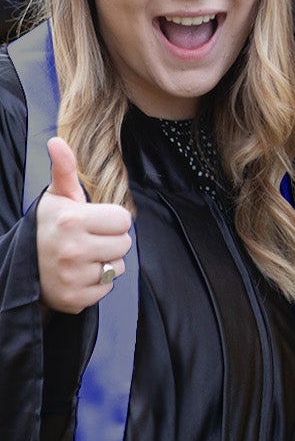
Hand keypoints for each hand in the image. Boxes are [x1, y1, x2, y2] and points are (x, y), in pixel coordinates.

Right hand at [36, 138, 131, 314]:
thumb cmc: (48, 227)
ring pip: (117, 267)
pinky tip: (77, 275)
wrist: (22, 267)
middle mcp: (72, 249)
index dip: (110, 220)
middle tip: (86, 240)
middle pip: (125, 243)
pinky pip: (107, 289)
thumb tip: (57, 141)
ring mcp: (72, 276)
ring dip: (104, 263)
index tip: (90, 222)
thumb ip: (65, 169)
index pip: (124, 220)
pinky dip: (96, 284)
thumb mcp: (57, 197)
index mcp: (72, 220)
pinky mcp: (74, 299)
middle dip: (110, 240)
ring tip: (80, 258)